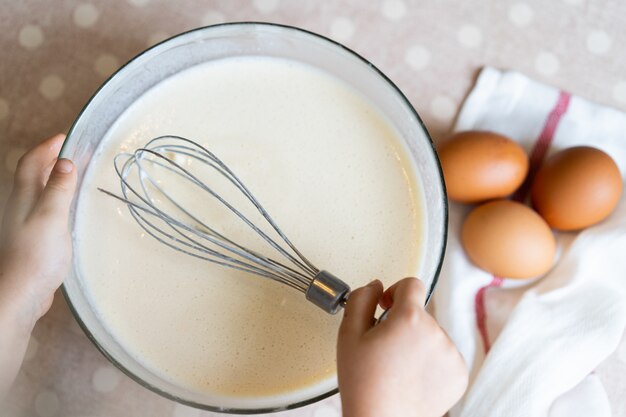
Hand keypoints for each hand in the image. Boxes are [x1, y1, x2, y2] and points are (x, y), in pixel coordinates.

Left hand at [0, 134, 76, 327]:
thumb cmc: (35, 255)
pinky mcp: (34, 237)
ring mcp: (26, 222)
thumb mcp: (52, 216)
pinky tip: (69, 209)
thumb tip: (66, 162)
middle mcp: (21, 206)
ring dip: (54, 179)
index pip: (31, 162)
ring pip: (39, 191)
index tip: (65, 137)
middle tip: (73, 152)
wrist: (22, 291)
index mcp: (24, 197)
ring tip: (74, 175)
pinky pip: (45, 209)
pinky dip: (57, 199)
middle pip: (33, 174)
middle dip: (51, 159)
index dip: (47, 147)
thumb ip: (59, 189)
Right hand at [337, 278, 467, 416]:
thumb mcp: (349, 334)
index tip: (387, 306)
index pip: (412, 284)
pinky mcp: (460, 373)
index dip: (395, 292)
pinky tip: (413, 378)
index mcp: (409, 318)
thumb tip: (376, 286)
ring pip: (432, 335)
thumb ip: (361, 299)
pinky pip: (444, 355)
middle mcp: (436, 332)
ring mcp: (451, 353)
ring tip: (398, 368)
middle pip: (419, 313)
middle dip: (403, 324)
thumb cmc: (363, 384)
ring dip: (418, 343)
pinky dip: (431, 362)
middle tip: (384, 349)